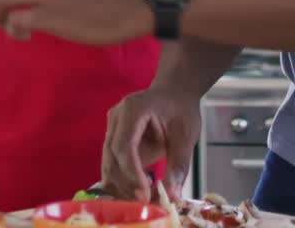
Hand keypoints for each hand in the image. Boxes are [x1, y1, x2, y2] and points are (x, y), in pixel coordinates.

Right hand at [101, 87, 200, 203]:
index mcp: (133, 110)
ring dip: (121, 184)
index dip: (131, 172)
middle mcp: (116, 118)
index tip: (144, 193)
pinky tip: (133, 193)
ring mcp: (112, 128)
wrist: (173, 92)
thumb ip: (178, 165)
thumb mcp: (186, 135)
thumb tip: (172, 196)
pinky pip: (112, 162)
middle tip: (144, 203)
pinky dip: (120, 180)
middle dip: (125, 183)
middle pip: (112, 156)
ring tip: (141, 201)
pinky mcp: (113, 139)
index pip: (124, 145)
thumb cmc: (181, 109)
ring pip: (108, 162)